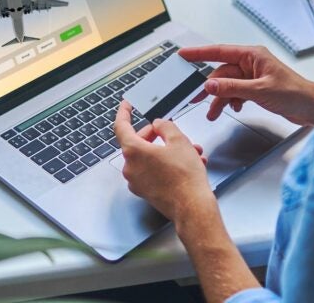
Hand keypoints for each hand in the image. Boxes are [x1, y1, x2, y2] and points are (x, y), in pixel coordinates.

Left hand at [113, 100, 214, 222]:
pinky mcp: (145, 191)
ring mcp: (136, 181)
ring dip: (167, 150)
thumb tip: (159, 125)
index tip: (126, 105)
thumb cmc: (185, 178)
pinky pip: (153, 171)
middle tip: (170, 132)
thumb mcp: (179, 140)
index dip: (124, 112)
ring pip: (149, 157)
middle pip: (138, 142)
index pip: (121, 126)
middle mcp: (130, 167)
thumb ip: (165, 126)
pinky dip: (166, 164)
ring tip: (190, 151)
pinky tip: (186, 164)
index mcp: (133, 151)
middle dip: (156, 135)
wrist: (192, 207)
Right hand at [179, 44, 313, 125]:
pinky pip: (235, 92)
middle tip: (195, 98)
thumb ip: (232, 88)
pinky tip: (233, 108)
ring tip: (214, 113)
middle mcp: (251, 63)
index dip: (199, 53)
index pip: (219, 51)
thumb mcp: (259, 90)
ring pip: (227, 85)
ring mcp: (253, 76)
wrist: (312, 107)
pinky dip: (231, 101)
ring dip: (220, 99)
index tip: (183, 54)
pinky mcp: (256, 88)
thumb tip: (210, 85)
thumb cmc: (295, 93)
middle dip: (210, 88)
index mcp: (252, 55)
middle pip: (221, 73)